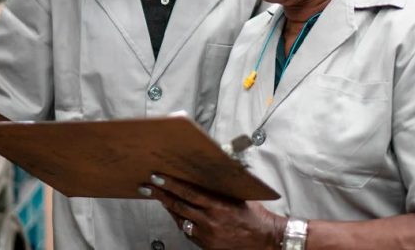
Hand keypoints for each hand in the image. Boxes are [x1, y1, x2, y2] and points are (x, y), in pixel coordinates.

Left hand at [143, 174, 284, 249]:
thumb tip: (210, 172)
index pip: (187, 192)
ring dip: (170, 208)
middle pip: (178, 206)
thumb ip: (222, 187)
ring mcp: (207, 236)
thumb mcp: (239, 196)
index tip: (157, 178)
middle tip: (148, 187)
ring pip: (181, 220)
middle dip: (161, 195)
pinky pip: (189, 233)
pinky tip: (178, 216)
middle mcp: (210, 221)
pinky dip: (182, 222)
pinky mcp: (208, 247)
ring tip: (160, 198)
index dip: (170, 185)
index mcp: (218, 206)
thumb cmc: (256, 216)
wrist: (267, 240)